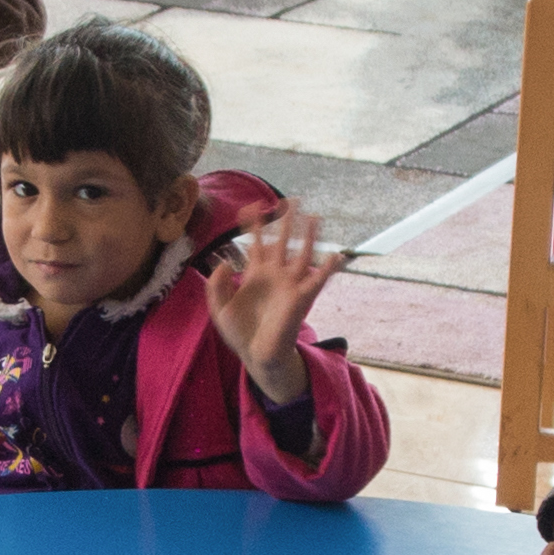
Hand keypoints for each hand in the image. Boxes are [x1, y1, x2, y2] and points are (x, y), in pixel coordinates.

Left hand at [203, 207, 335, 396]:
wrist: (256, 354)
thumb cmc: (239, 333)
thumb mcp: (219, 308)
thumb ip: (216, 285)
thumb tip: (224, 262)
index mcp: (255, 274)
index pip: (255, 242)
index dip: (253, 224)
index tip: (252, 204)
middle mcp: (275, 274)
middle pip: (282, 241)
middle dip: (286, 221)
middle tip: (292, 200)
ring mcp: (290, 284)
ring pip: (301, 254)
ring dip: (308, 236)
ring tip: (314, 217)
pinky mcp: (301, 298)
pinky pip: (318, 280)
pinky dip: (328, 268)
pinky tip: (336, 255)